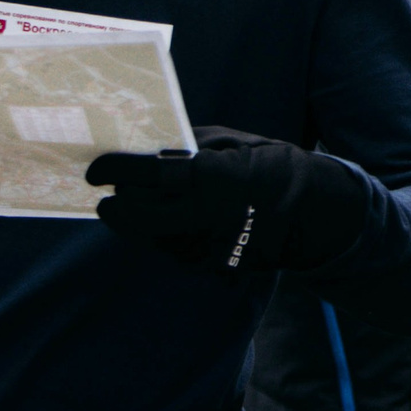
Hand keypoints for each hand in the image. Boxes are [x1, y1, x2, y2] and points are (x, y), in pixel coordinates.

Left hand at [88, 128, 370, 272]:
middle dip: (117, 206)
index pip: (147, 175)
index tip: (96, 170)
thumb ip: (191, 147)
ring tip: (143, 204)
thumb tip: (148, 148)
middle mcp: (207, 216)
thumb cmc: (272, 166)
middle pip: (138, 216)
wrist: (315, 213)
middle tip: (110, 196)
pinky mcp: (214, 266)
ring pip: (152, 238)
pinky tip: (174, 221)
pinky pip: (174, 251)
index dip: (114, 171)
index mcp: (212, 177)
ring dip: (139, 223)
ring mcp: (210, 246)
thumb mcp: (234, 143)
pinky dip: (165, 236)